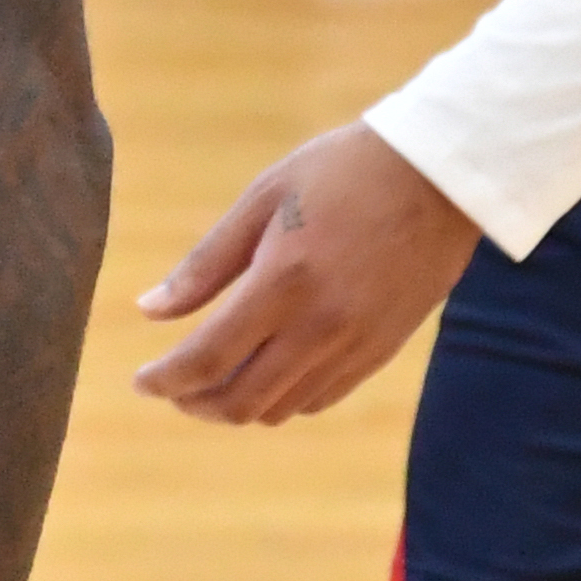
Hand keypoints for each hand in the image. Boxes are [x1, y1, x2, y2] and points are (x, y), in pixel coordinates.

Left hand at [129, 120, 476, 422]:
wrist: (440, 174)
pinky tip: (265, 374)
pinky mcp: (383, 350)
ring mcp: (357, 345)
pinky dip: (282, 399)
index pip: (208, 359)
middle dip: (194, 404)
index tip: (140, 383)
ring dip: (237, 406)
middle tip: (171, 389)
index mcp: (283, 283)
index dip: (166, 381)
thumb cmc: (343, 171)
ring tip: (211, 382)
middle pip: (243, 401)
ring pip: (281, 408)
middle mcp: (322, 327)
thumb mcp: (263, 199)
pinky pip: (321, 399)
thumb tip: (149, 311)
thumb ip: (205, 264)